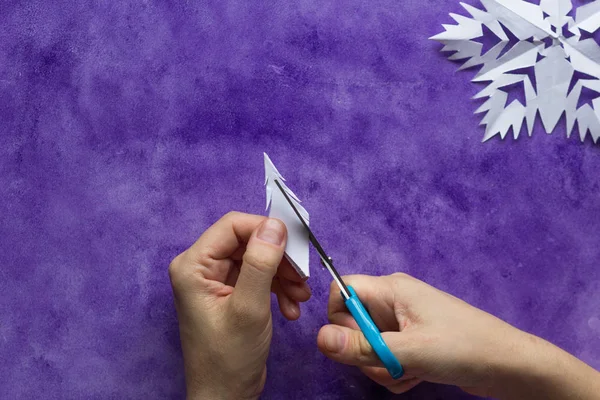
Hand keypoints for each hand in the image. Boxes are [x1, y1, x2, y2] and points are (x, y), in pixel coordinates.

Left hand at [169, 212, 310, 399]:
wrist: (225, 396)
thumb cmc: (230, 357)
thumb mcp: (249, 308)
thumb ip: (261, 264)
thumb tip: (275, 225)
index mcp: (194, 265)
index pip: (233, 226)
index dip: (266, 230)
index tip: (295, 247)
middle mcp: (201, 267)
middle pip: (248, 242)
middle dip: (279, 259)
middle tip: (303, 278)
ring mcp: (216, 280)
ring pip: (258, 260)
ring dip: (283, 276)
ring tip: (301, 298)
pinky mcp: (231, 293)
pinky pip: (259, 278)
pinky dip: (278, 289)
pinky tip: (291, 310)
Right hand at [317, 273, 599, 398]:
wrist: (510, 367)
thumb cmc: (463, 348)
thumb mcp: (410, 351)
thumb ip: (363, 347)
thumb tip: (319, 338)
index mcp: (392, 289)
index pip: (342, 290)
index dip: (340, 317)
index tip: (355, 341)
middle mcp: (394, 302)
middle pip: (353, 322)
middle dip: (365, 350)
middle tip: (388, 363)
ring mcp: (404, 323)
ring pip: (369, 344)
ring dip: (382, 366)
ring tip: (409, 372)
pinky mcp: (413, 342)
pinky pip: (386, 356)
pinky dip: (394, 371)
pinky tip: (416, 376)